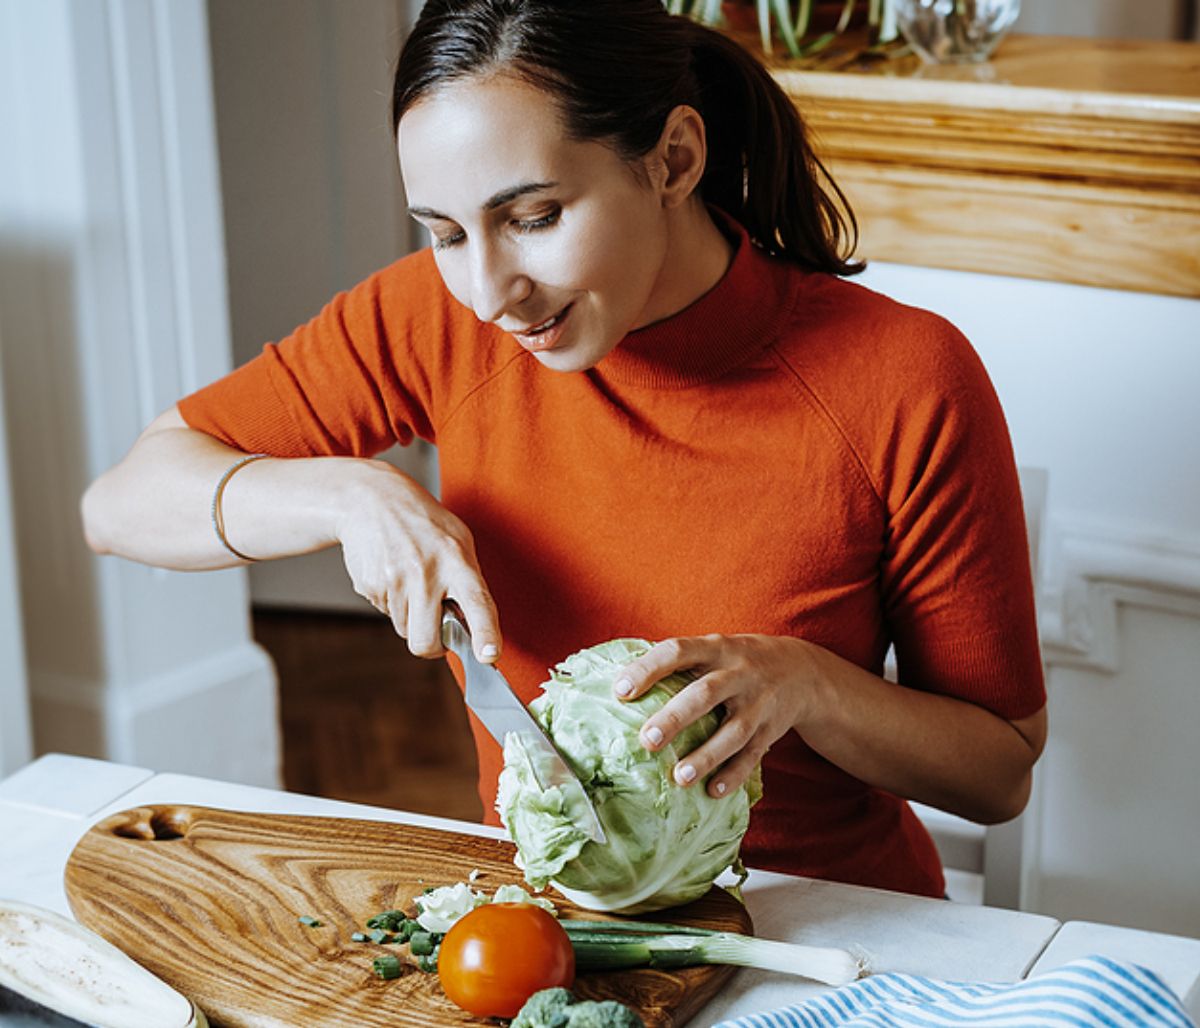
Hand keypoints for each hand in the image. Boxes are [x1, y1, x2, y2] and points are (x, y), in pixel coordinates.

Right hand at [335, 460, 499, 661]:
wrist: (370, 499)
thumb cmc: (423, 522)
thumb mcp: (459, 540)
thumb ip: (469, 581)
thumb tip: (474, 627)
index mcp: (456, 559)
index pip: (476, 603)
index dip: (485, 633)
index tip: (489, 655)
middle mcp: (425, 572)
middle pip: (426, 640)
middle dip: (432, 646)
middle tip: (437, 632)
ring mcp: (393, 580)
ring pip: (405, 629)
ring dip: (412, 617)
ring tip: (412, 581)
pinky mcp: (369, 585)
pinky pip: (386, 614)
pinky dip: (393, 603)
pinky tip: (394, 574)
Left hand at [613, 634, 815, 797]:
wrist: (801, 670)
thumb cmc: (735, 661)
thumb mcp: (712, 648)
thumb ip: (675, 663)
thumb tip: (614, 684)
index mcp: (715, 648)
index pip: (677, 651)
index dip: (648, 669)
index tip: (620, 691)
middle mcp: (739, 673)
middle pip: (705, 694)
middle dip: (676, 717)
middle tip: (646, 739)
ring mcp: (758, 703)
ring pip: (732, 732)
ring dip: (706, 756)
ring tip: (678, 778)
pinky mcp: (771, 731)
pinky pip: (752, 756)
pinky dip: (733, 775)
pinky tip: (712, 792)